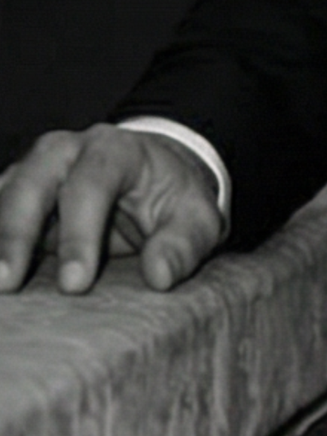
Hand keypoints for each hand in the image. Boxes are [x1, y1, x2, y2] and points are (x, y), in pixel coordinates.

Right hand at [0, 125, 224, 298]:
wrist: (154, 174)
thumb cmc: (175, 199)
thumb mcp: (198, 219)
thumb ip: (183, 245)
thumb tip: (159, 276)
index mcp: (114, 150)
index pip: (91, 185)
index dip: (80, 235)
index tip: (75, 284)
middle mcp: (65, 151)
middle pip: (32, 183)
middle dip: (15, 233)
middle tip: (7, 282)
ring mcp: (34, 168)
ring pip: (3, 193)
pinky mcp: (16, 191)